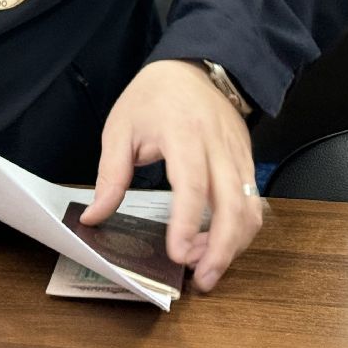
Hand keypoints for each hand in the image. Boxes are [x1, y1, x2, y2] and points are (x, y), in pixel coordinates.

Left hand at [80, 59, 262, 292]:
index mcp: (183, 133)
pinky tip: (218, 245)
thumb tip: (94, 217)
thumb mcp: (120, 128)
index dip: (188, 224)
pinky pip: (253, 201)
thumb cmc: (153, 97)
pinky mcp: (247, 161)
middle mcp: (218, 145)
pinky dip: (240, 230)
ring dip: (234, 244)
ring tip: (207, 268)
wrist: (193, 67)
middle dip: (222, 249)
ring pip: (250, 208)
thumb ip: (111, 175)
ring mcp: (238, 154)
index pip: (193, 185)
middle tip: (201, 280)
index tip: (178, 254)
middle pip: (233, 205)